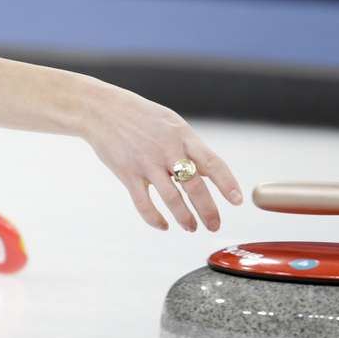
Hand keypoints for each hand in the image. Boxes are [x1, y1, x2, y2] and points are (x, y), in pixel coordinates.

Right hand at [80, 80, 242, 231]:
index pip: (212, 162)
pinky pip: (144, 203)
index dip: (227, 183)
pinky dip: (155, 219)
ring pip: (172, 199)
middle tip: (215, 226)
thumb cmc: (139, 115)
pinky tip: (162, 225)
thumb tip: (206, 171)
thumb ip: (188, 146)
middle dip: (208, 211)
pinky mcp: (127, 173)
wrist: (101, 110)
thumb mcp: (170, 123)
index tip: (237, 201)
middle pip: (195, 186)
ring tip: (191, 227)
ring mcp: (146, 163)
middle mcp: (167, 150)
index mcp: (182, 136)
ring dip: (185, 218)